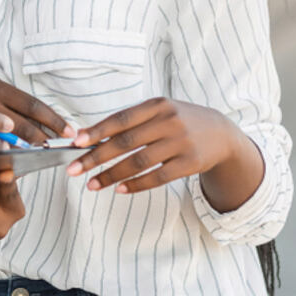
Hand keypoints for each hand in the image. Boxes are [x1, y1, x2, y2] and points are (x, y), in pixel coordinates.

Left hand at [66, 97, 263, 210]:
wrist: (221, 134)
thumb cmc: (179, 121)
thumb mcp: (158, 112)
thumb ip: (128, 121)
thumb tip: (88, 135)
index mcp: (157, 105)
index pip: (121, 119)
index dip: (97, 131)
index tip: (76, 143)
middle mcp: (169, 121)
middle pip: (125, 142)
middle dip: (96, 157)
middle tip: (74, 169)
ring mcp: (181, 143)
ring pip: (139, 162)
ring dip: (112, 176)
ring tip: (92, 185)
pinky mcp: (190, 163)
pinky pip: (158, 177)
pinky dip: (136, 185)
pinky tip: (119, 189)